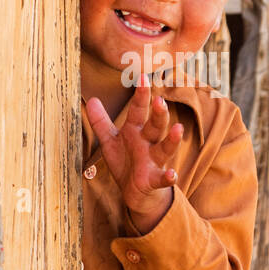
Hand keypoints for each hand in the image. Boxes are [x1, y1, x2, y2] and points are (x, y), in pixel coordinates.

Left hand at [85, 71, 182, 231]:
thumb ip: (100, 122)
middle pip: (155, 126)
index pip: (139, 111)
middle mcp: (147, 143)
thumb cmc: (125, 162)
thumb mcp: (110, 141)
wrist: (135, 192)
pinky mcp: (154, 180)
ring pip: (164, 148)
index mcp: (135, 131)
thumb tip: (91, 100)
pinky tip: (172, 175)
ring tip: (177, 129)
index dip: (141, 96)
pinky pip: (163, 178)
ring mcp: (153, 161)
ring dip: (171, 140)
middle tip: (160, 100)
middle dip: (158, 114)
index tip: (143, 78)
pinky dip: (168, 177)